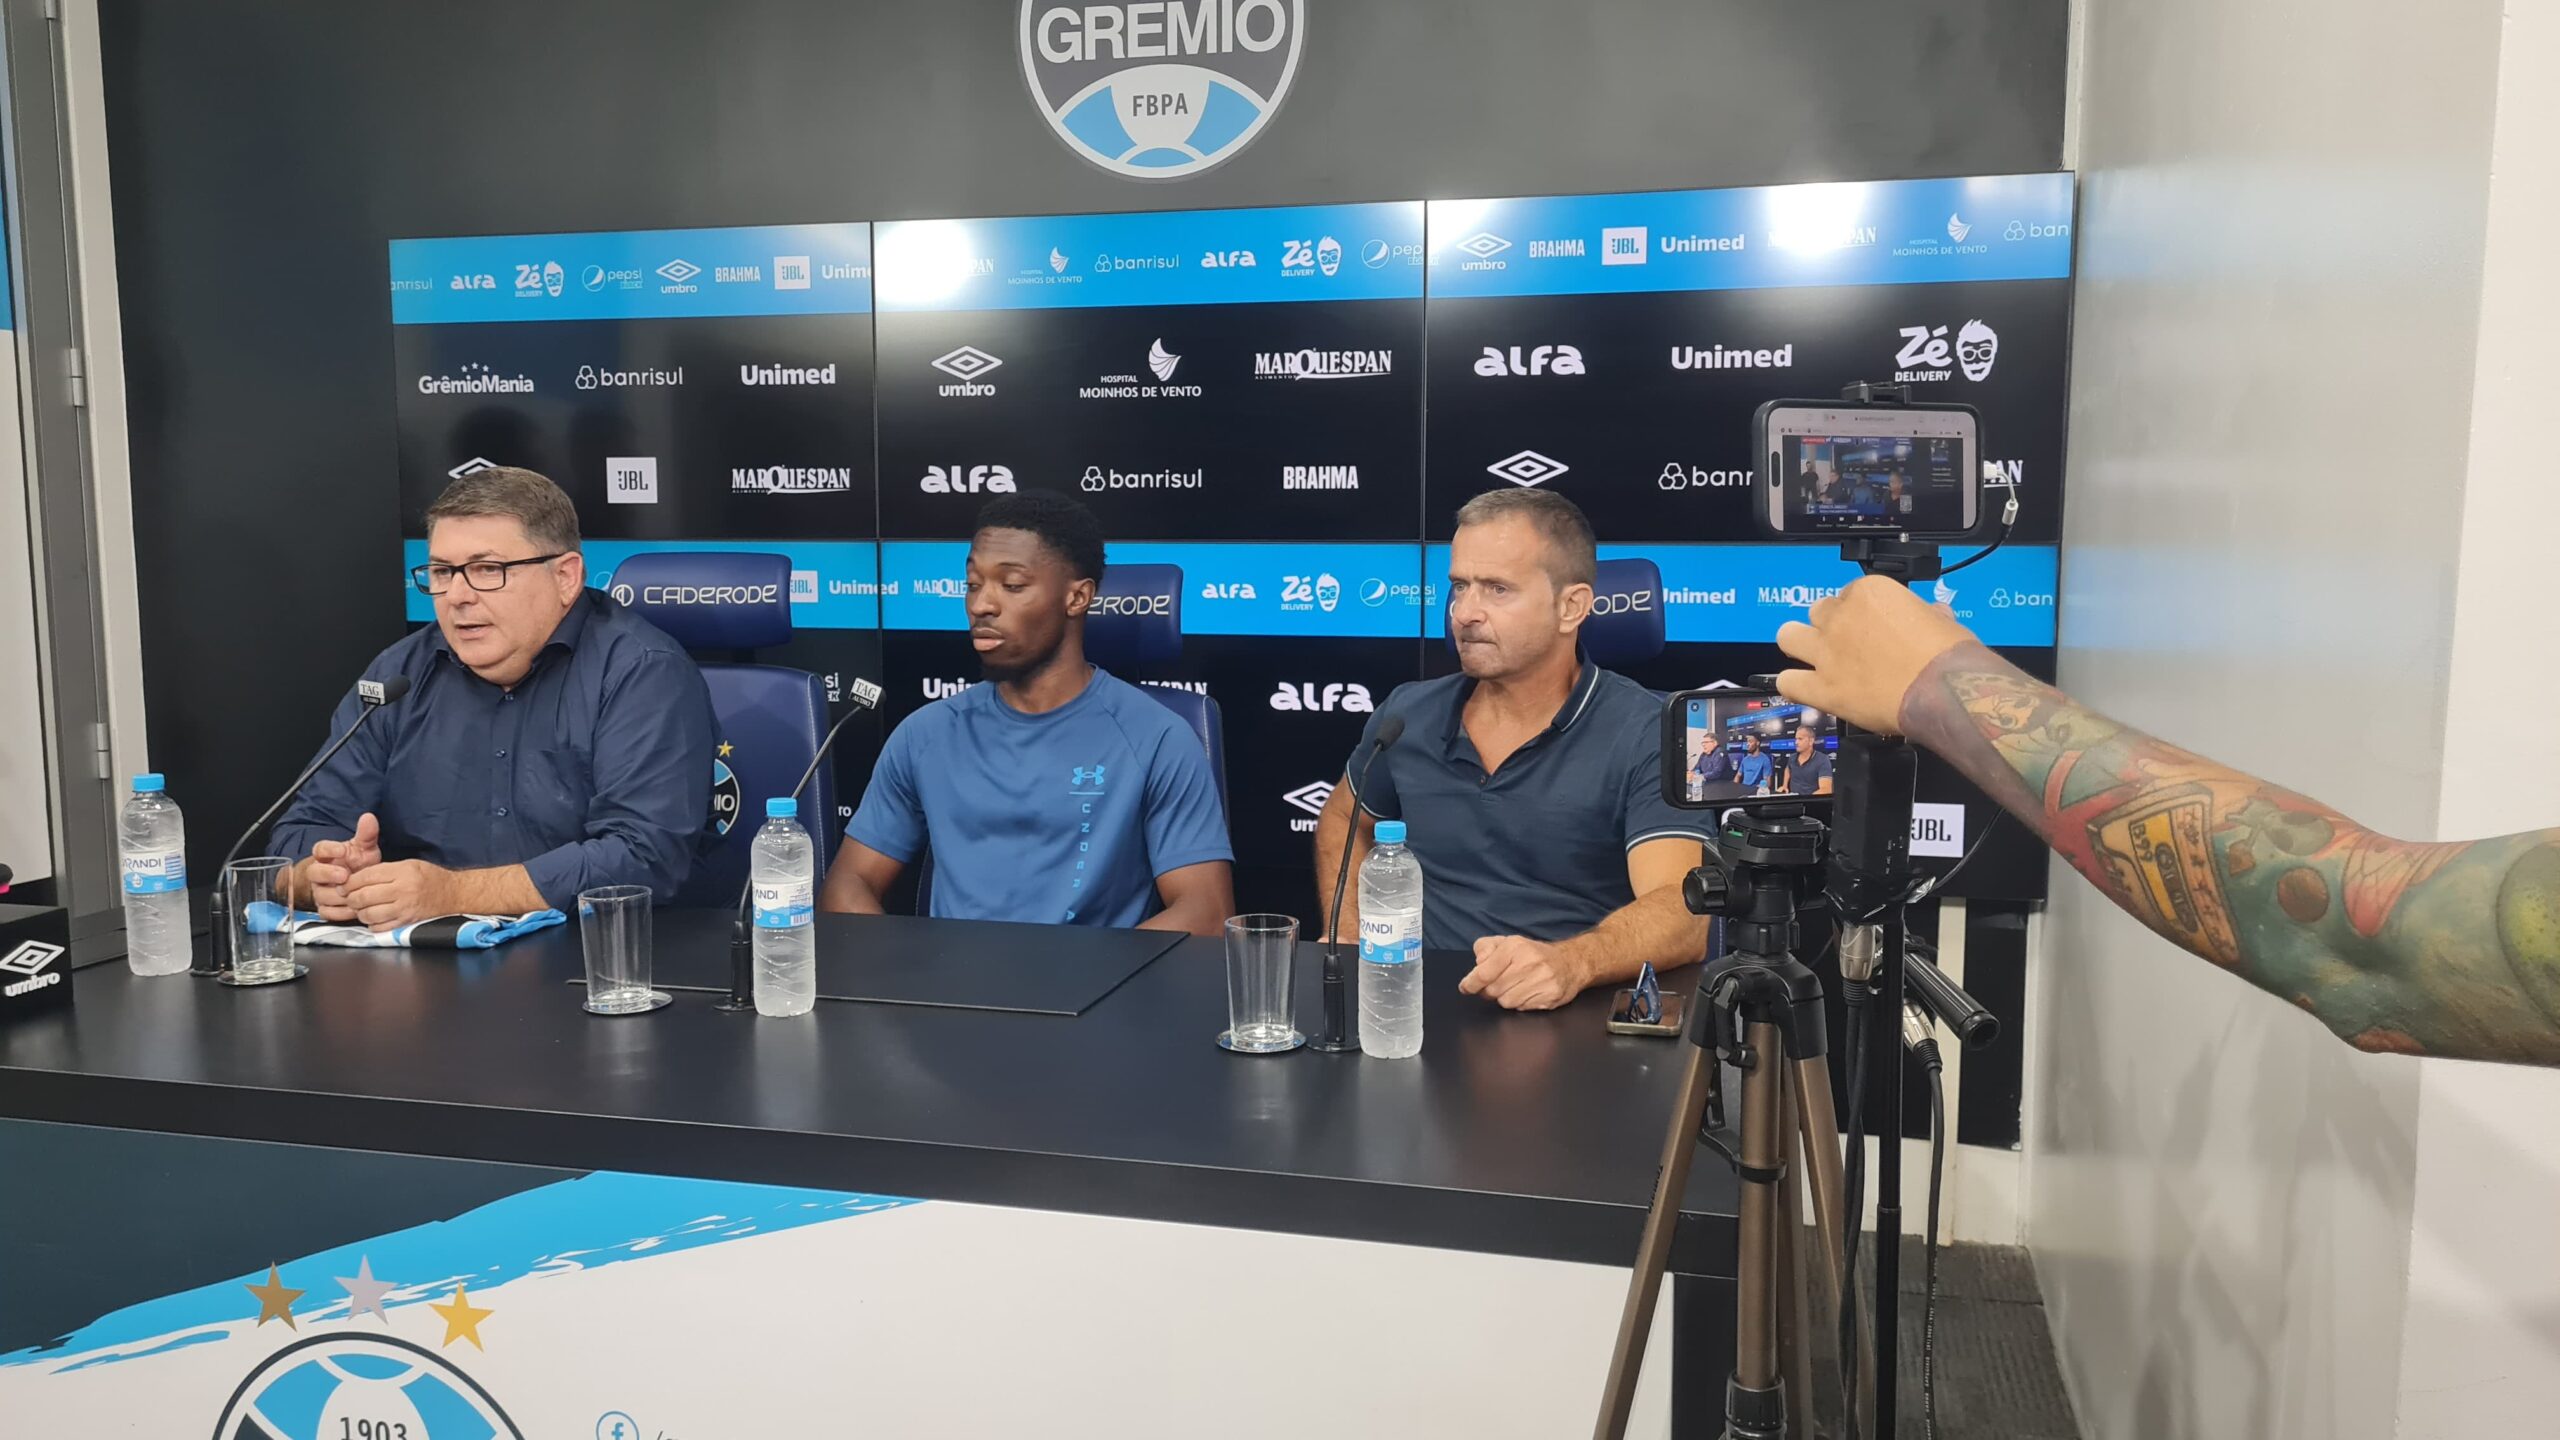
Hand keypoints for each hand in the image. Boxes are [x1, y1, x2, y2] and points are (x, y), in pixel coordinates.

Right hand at [307, 812, 381, 921]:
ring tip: (353, 893)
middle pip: (314, 872)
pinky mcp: (324, 907)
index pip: (319, 849)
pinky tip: (353, 908)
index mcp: (327, 856)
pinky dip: (340, 911)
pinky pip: (326, 911)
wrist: (358, 884)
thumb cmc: (357, 863)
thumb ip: (366, 835)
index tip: (341, 850)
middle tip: (345, 875)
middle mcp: (319, 873)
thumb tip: (369, 818)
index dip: (329, 850)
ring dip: (337, 895)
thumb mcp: (364, 849)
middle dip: (329, 875)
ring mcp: (320, 890)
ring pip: (320, 894)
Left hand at [343, 858, 452, 932]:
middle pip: (363, 896)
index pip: (366, 876)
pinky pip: (380, 927)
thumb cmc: (429, 877)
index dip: (349, 882)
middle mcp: (403, 890)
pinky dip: (372, 924)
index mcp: (402, 872)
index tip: (344, 885)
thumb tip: (356, 879)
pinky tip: (374, 918)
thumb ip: (383, 871)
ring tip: (361, 908)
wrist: (452, 894)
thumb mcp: (408, 864)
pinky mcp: (406, 922)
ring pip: (369, 914)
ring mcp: (404, 909)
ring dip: (360, 912)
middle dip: (350, 898)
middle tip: (349, 897)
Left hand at [1460, 935, 1588, 1010]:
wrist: (1570, 963)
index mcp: (1515, 947)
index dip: (1472, 983)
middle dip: (1489, 991)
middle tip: (1496, 985)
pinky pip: (1522, 1008)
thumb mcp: (1506, 942)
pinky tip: (1528, 992)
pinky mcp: (1550, 996)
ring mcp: (1542, 980)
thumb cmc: (1532, 954)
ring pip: (1506, 1002)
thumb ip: (1485, 947)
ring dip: (1505, 997)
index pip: (1485, 972)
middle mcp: (1529, 962)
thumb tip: (1478, 963)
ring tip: (1516, 986)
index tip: (1466, 987)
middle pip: (1493, 990)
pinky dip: (1520, 1003)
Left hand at [1774, 575, 1977, 733]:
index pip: (1852, 593)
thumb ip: (1925, 614)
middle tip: (1848, 642)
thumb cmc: (1949, 657)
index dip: (1862, 612)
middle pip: (1820, 611)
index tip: (1872, 625)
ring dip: (1799, 643)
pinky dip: (1794, 685)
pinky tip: (1806, 688)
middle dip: (1831, 624)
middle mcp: (1841, 617)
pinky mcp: (1822, 688)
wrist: (1945, 693)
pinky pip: (1788, 682)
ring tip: (1814, 656)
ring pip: (1789, 636)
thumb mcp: (1942, 621)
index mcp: (1870, 592)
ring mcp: (1827, 652)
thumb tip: (1931, 615)